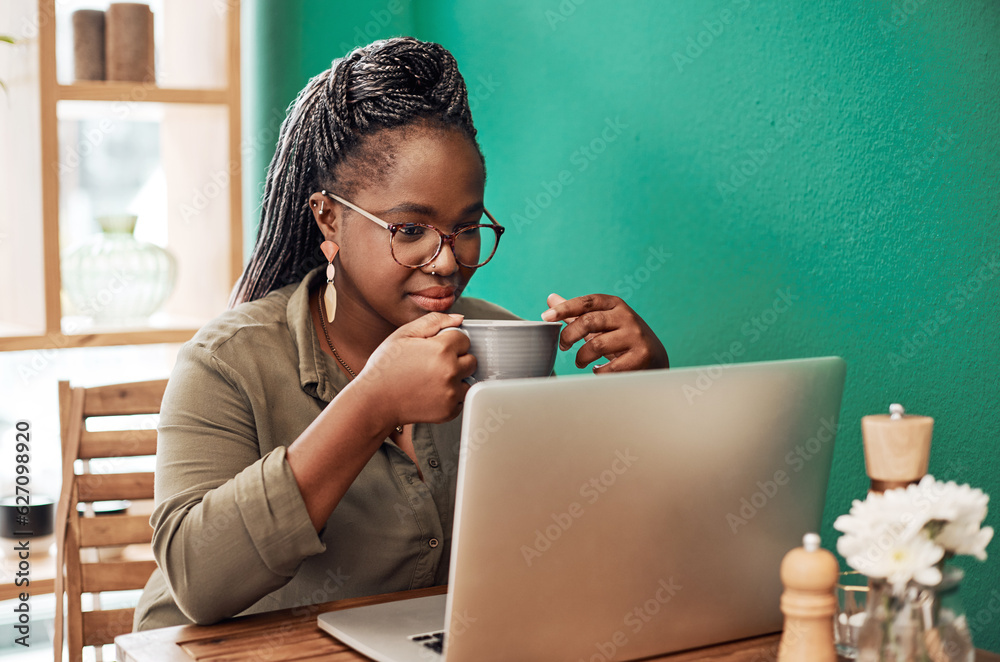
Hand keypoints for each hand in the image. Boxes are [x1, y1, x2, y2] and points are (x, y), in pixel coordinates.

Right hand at [355, 313, 475, 427]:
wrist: (374, 401)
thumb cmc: (385, 367)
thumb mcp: (404, 334)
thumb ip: (433, 321)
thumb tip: (458, 319)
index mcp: (442, 350)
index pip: (464, 339)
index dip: (450, 341)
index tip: (435, 348)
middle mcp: (451, 372)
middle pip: (471, 360)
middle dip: (457, 359)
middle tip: (434, 364)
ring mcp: (451, 394)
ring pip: (468, 380)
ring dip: (456, 378)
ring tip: (433, 379)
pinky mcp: (449, 411)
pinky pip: (461, 399)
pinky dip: (451, 396)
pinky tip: (432, 392)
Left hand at [541, 293, 667, 372]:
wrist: (654, 357)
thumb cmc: (620, 337)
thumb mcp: (602, 320)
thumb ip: (577, 312)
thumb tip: (551, 299)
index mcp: (615, 304)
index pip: (586, 302)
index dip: (564, 308)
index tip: (546, 317)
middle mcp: (626, 316)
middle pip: (589, 322)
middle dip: (569, 335)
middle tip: (563, 347)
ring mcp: (635, 336)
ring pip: (596, 346)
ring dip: (581, 357)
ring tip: (580, 362)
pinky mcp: (641, 356)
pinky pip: (609, 367)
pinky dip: (598, 372)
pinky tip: (598, 370)